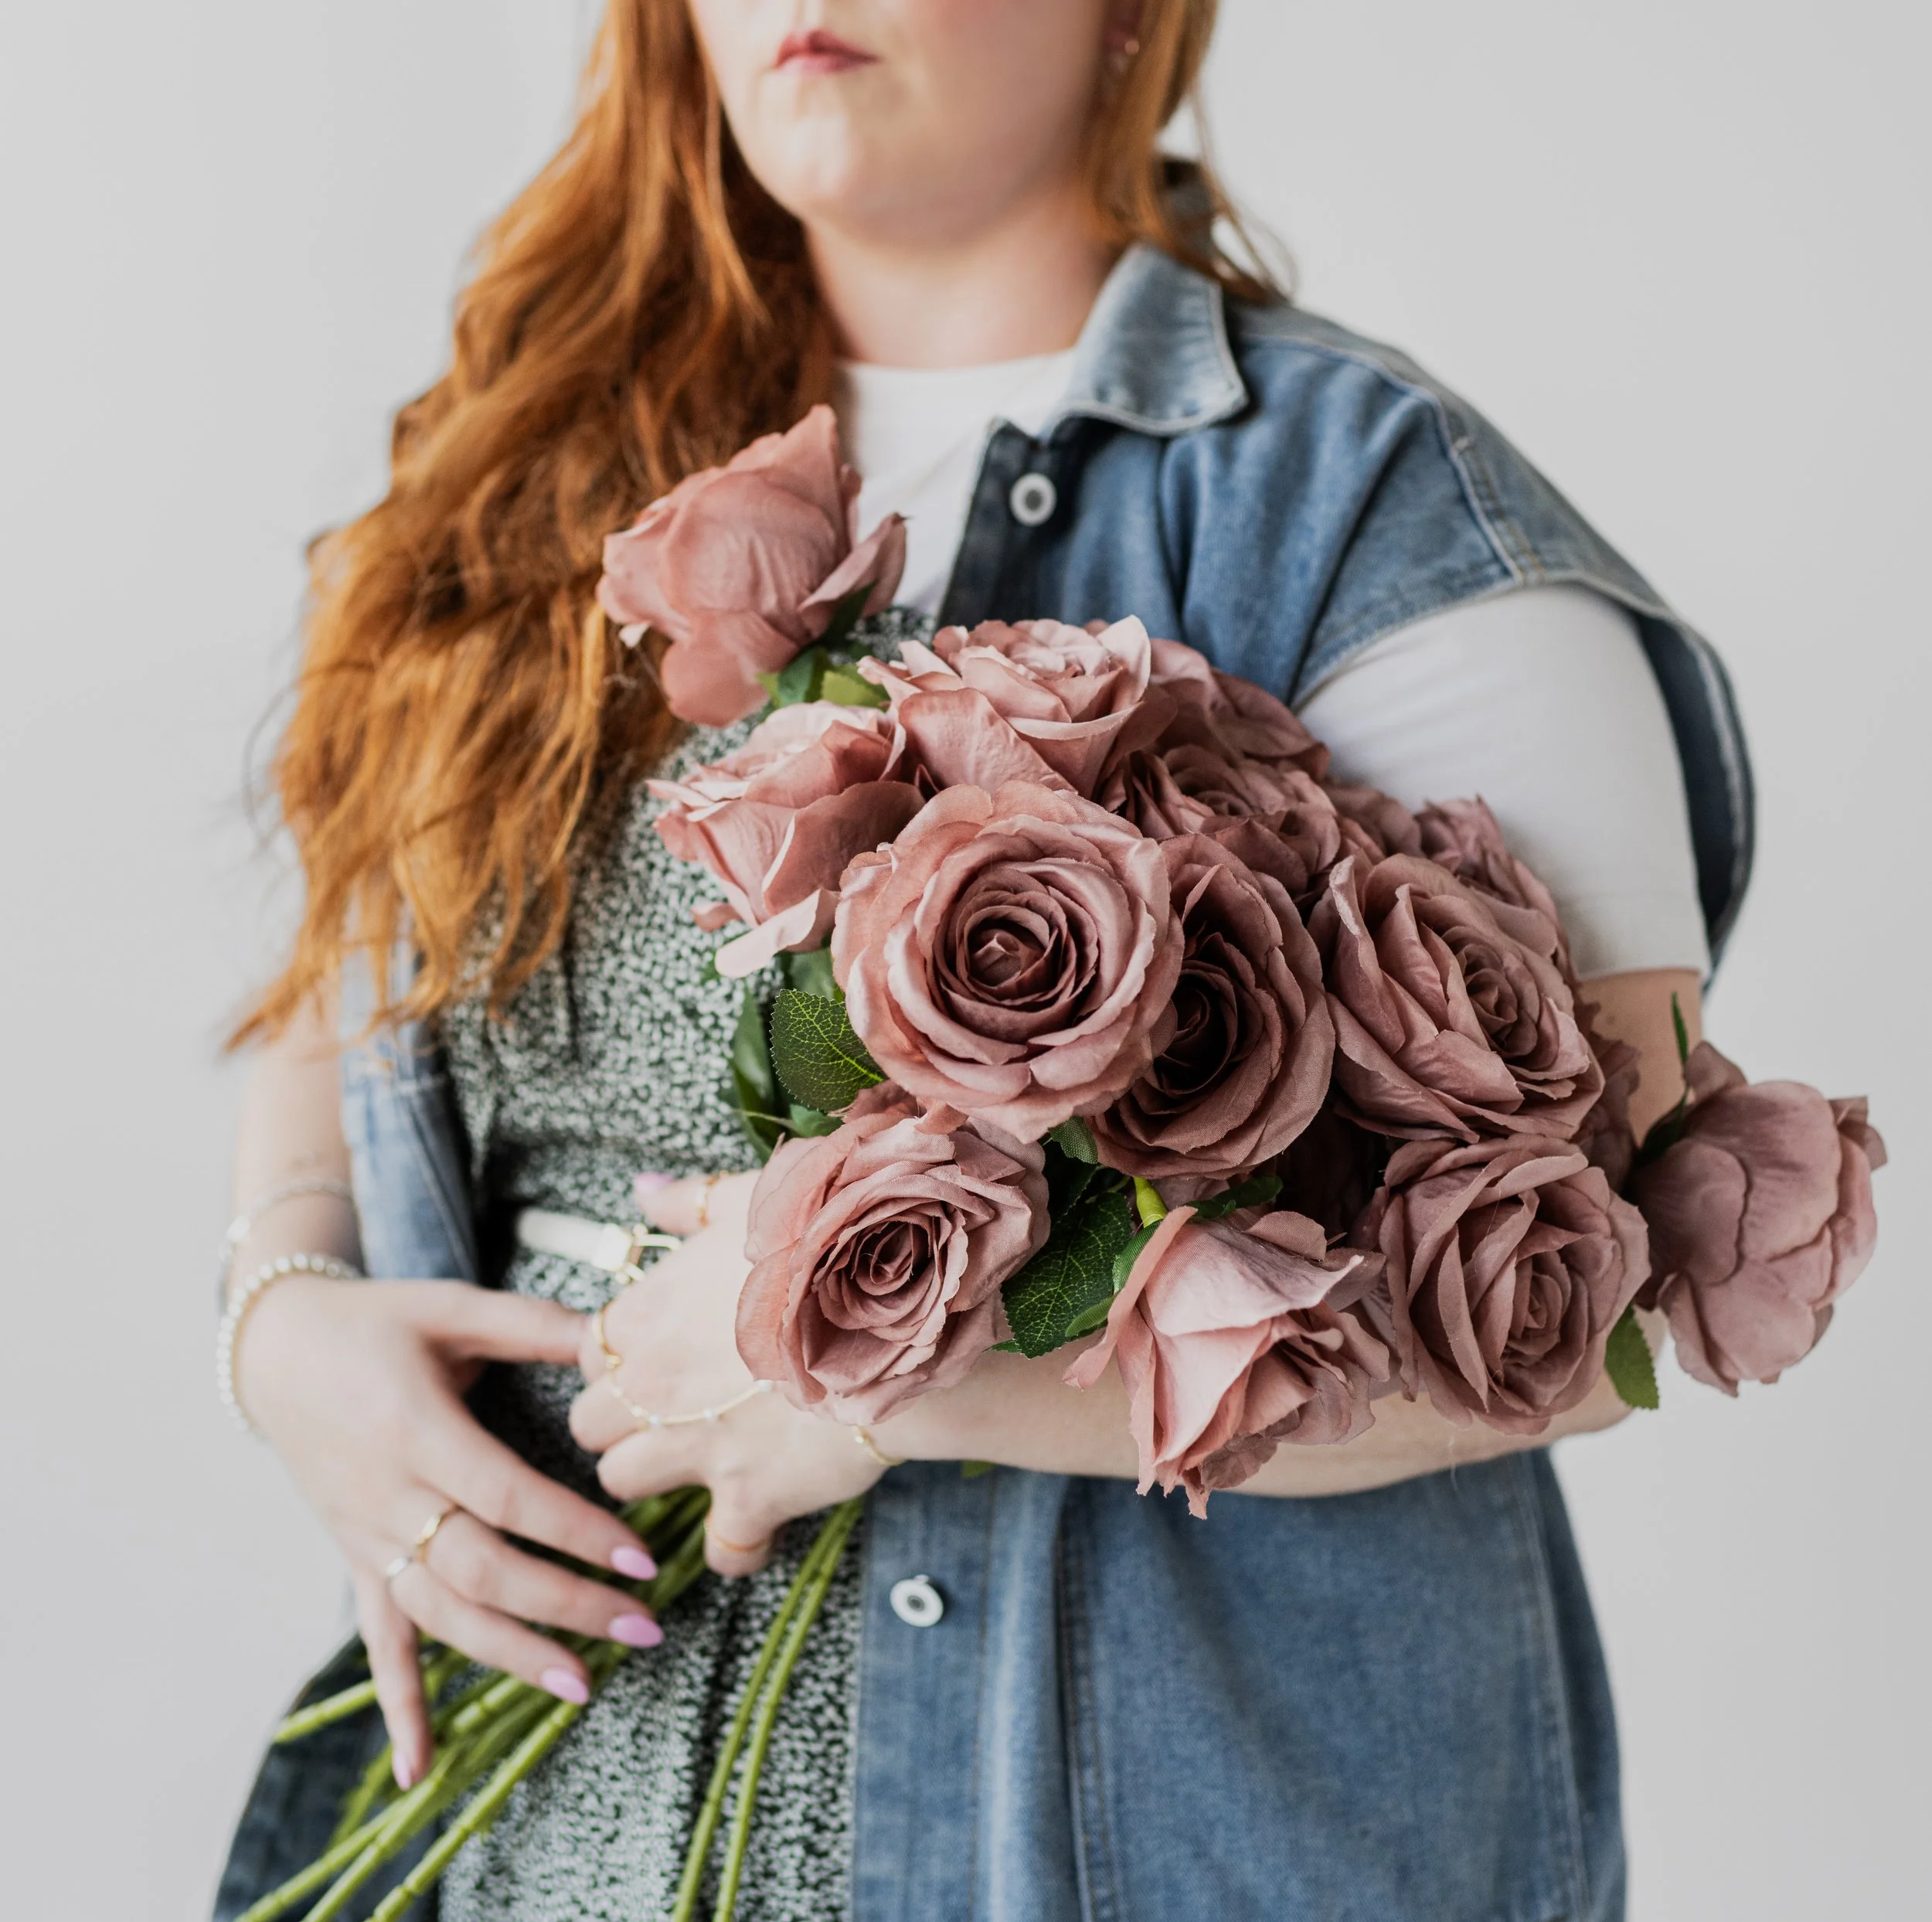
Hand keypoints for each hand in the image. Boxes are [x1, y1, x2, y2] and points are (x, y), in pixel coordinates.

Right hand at [237, 1277, 663, 1787]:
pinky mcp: (355, 1557)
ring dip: (510, 1655)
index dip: (573, 1533)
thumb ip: (530, 1325)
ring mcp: (367, 1535)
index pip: (506, 1500)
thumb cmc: (377, 1322)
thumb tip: (614, 1337)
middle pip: (482, 1571)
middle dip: (565, 1606)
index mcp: (417, 1433)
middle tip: (642, 1627)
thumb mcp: (451, 1308)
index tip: (641, 1559)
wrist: (278, 1349)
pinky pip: (378, 1639)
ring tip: (581, 1683)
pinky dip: (399, 1704)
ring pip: (441, 1614)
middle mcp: (389, 1496)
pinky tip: (420, 1768)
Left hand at [568, 1173, 884, 1578]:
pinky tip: (757, 1522)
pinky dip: (738, 1544)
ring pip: (623, 1482)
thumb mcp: (756, 1201)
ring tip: (702, 1457)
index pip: (590, 1352)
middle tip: (672, 1410)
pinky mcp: (750, 1497)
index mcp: (647, 1315)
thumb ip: (688, 1201)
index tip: (659, 1356)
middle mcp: (653, 1387)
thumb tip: (644, 1192)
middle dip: (622, 1420)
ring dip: (656, 1476)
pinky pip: (721, 1549)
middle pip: (589, 1423)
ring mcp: (695, 1447)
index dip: (622, 1358)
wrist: (898, 1316)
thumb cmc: (827, 1246)